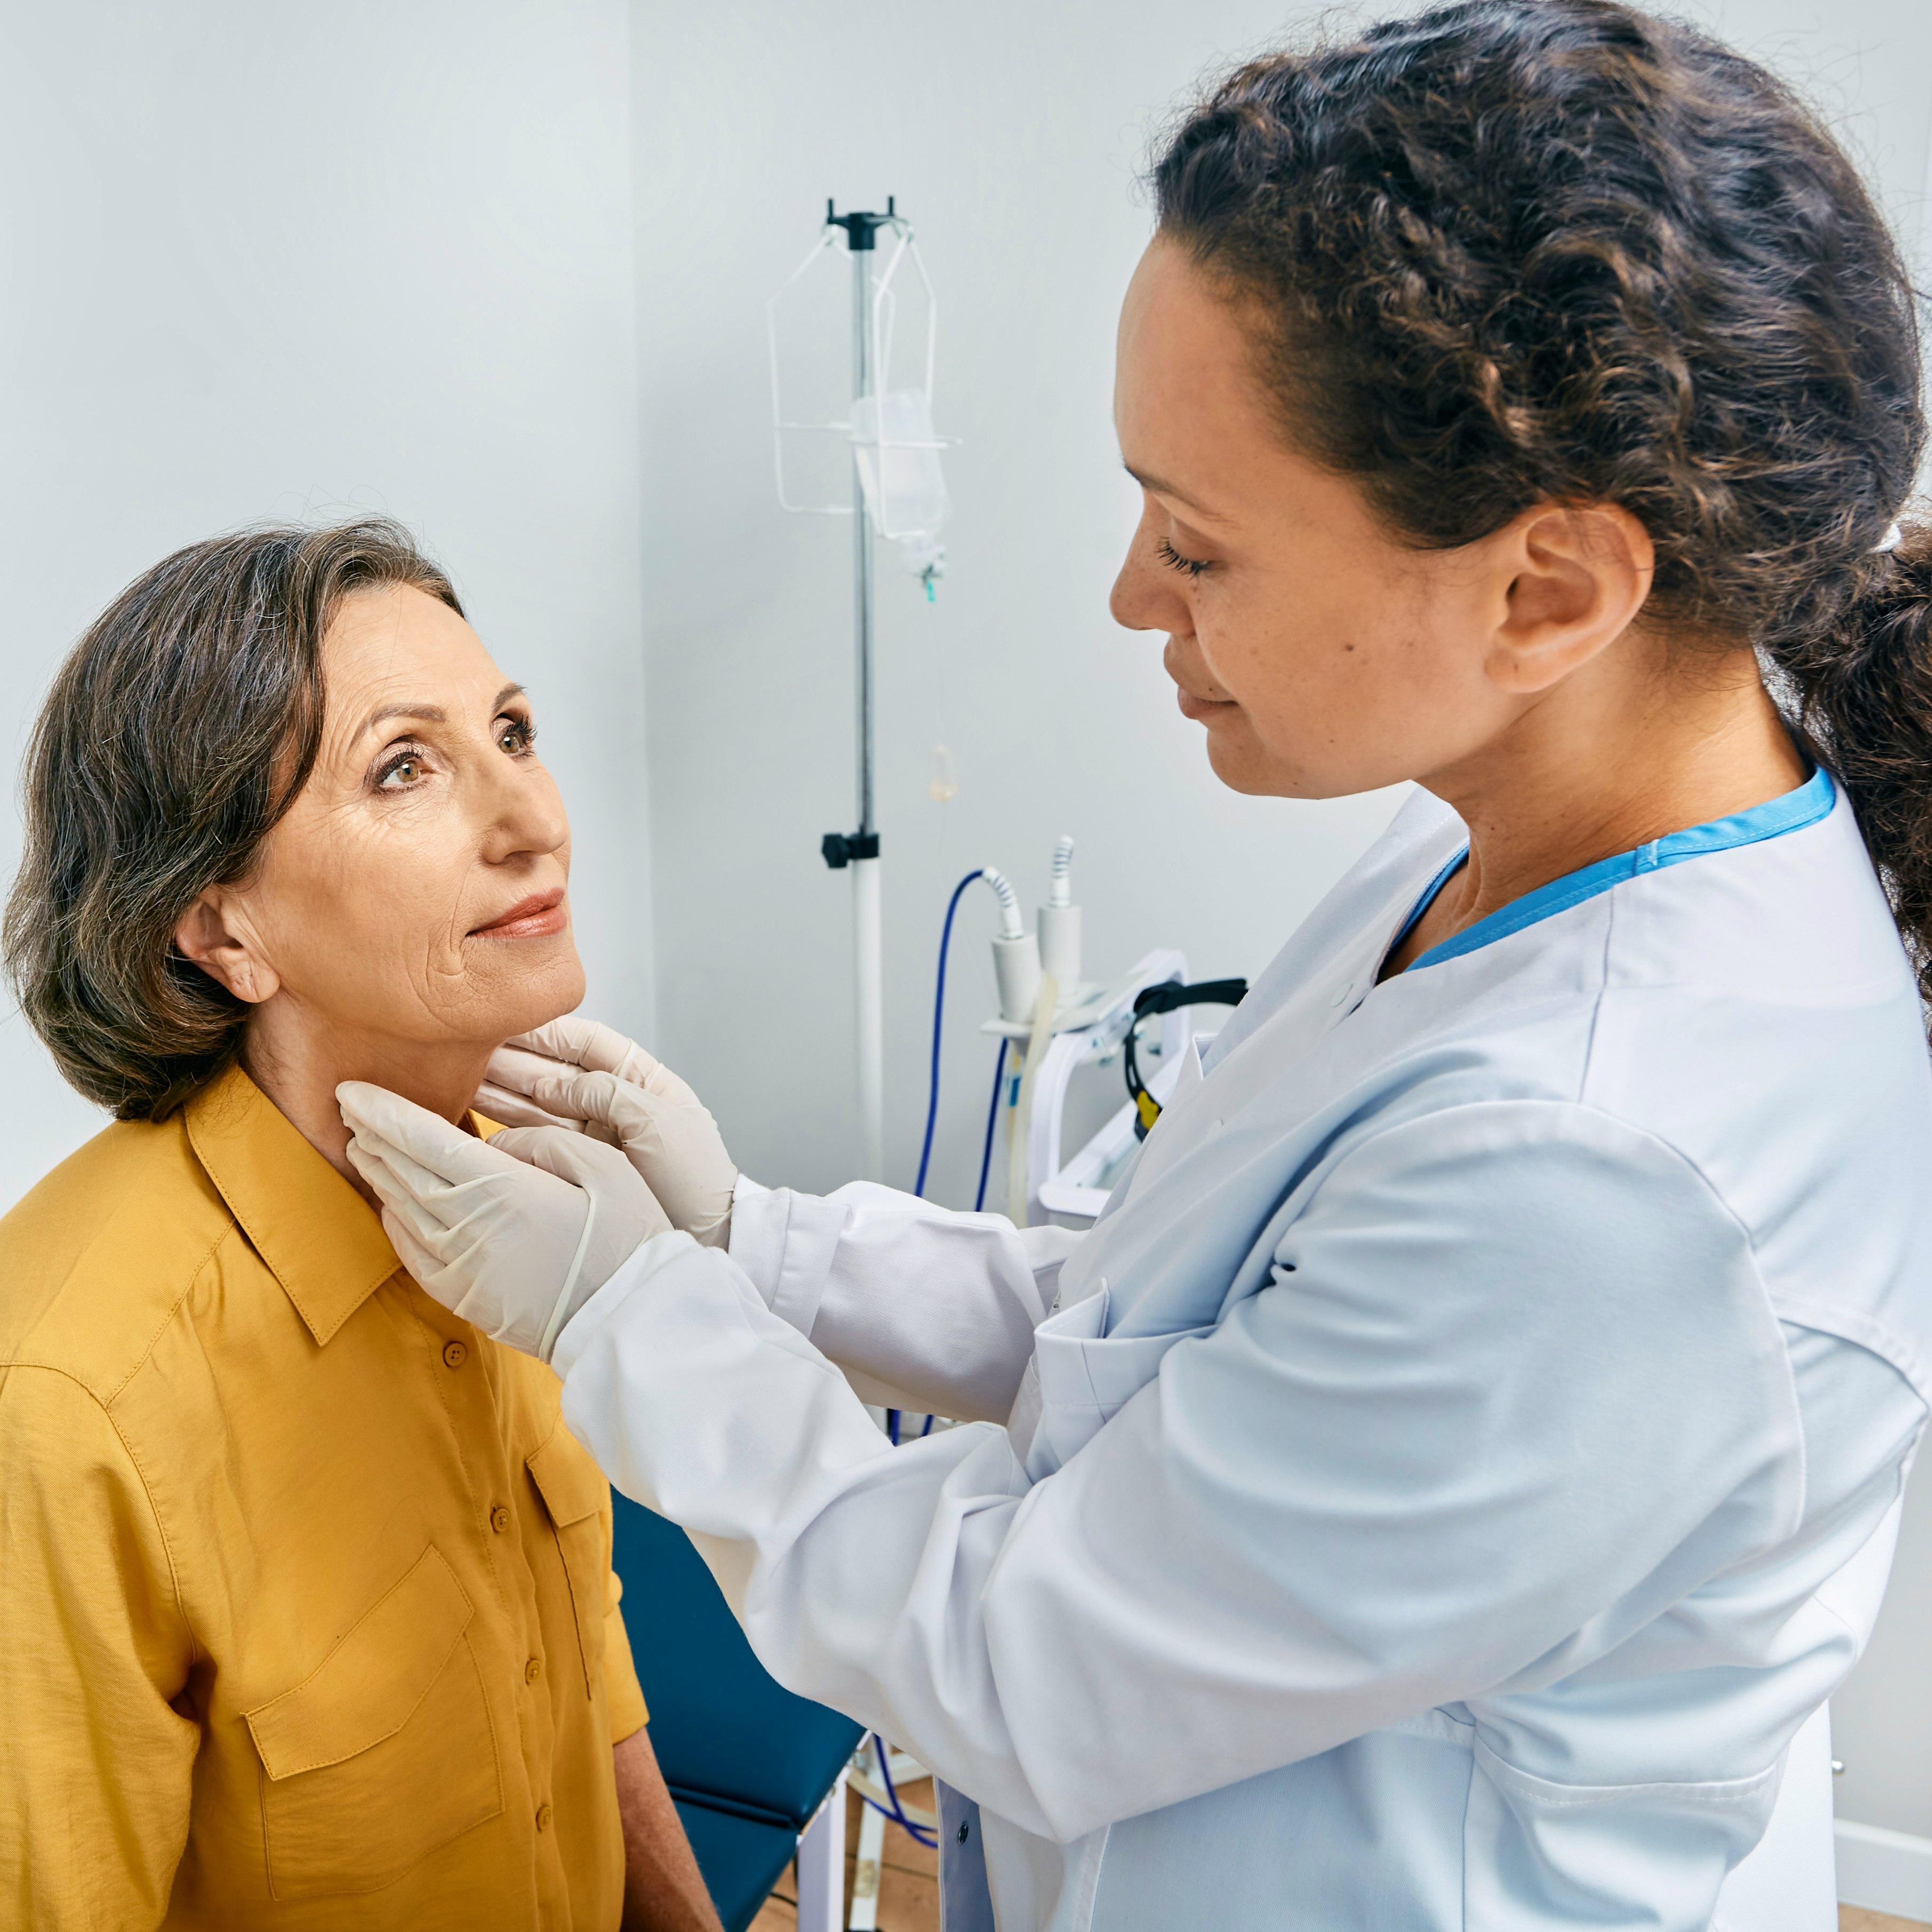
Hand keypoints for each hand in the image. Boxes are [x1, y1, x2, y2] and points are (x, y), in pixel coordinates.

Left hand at [338, 1082, 672, 1361]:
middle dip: (372, 1136)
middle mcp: (470, 1227)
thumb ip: (543, 1142)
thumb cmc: (628, 1241)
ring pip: (402, 1210)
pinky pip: (411, 1254)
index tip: (351, 1090)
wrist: (630, 1320)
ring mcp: (461, 1267)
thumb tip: (496, 1141)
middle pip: (403, 1171)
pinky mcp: (464, 1297)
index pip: (424, 1139)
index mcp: (503, 1189)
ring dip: (378, 1174)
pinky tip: (389, 1205)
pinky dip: (393, 1223)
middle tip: (351, 1109)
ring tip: (363, 1146)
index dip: (383, 1112)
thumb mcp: (605, 1168)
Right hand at [475, 1016, 737, 1246]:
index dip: (547, 1031)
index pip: (587, 1043)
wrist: (708, 1238)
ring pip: (537, 1104)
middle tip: (465, 1049)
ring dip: (498, 1089)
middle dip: (511, 1059)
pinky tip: (474, 1111)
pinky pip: (536, 1138)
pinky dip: (505, 1125)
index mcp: (643, 1081)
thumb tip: (549, 1087)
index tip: (506, 1021)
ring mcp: (593, 1136)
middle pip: (554, 1071)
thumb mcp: (659, 1123)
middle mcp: (613, 1104)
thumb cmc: (696, 1179)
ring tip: (457, 1076)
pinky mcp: (577, 1166)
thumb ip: (606, 1094)